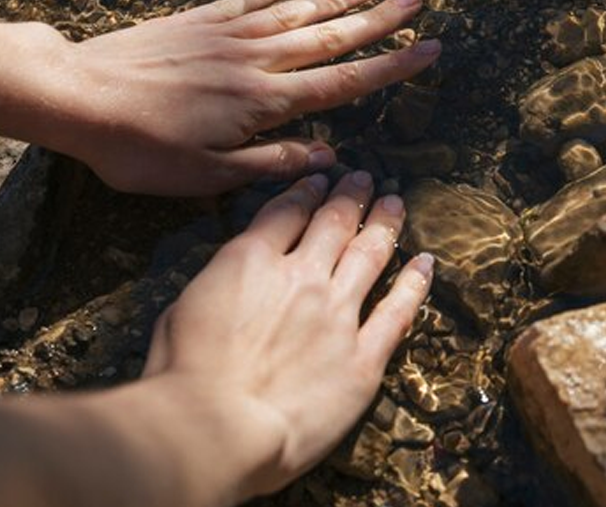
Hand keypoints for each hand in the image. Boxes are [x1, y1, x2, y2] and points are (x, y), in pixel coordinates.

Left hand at [46, 0, 438, 195]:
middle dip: (377, 20)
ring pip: (292, 12)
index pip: (341, 83)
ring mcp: (222, 35)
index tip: (428, 49)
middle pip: (328, 36)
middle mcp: (252, 60)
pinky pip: (245, 1)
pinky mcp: (192, 22)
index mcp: (262, 102)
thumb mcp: (205, 176)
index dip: (390, 67)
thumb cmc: (137, 149)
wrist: (76, 95)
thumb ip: (269, 164)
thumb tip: (327, 157)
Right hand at [142, 172, 433, 497]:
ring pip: (370, 255)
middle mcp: (300, 278)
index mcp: (249, 260)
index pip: (285, 211)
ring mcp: (337, 316)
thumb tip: (228, 284)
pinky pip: (398, 312)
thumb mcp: (180, 310)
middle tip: (363, 180)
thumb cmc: (182, 375)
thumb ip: (216, 287)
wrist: (215, 426)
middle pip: (334, 223)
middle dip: (350, 197)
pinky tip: (425, 263)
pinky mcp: (363, 359)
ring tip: (394, 203)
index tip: (320, 180)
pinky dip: (415, 284)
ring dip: (384, 224)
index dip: (307, 191)